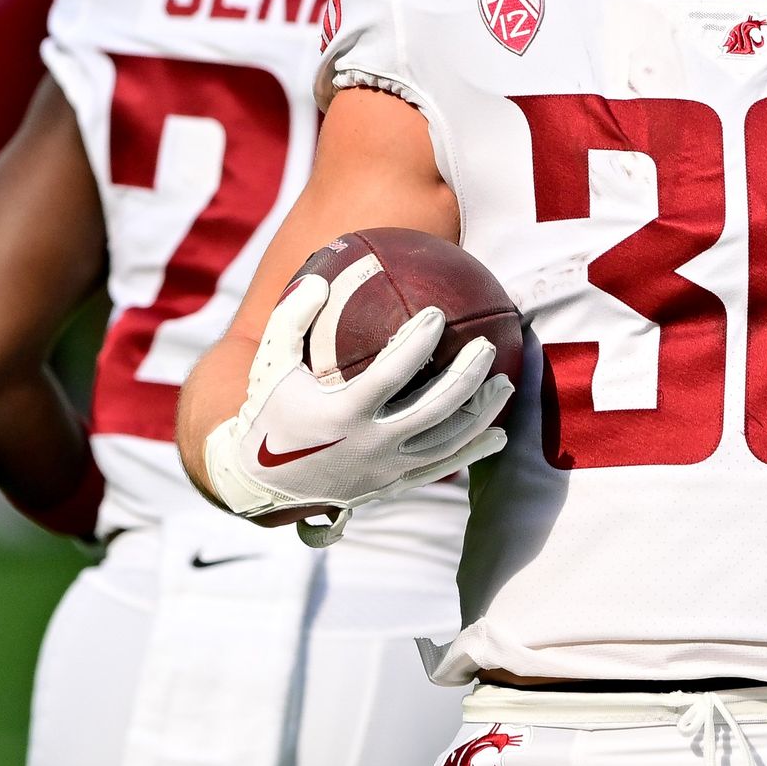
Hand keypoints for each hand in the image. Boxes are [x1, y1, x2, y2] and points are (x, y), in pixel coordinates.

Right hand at [201, 273, 511, 545]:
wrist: (262, 484)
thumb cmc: (270, 414)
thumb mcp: (270, 364)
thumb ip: (292, 320)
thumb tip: (319, 279)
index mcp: (342, 414)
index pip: (391, 375)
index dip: (416, 343)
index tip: (436, 314)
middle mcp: (369, 446)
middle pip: (433, 410)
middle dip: (466, 377)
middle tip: (487, 346)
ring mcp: (385, 470)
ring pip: (447, 443)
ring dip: (481, 414)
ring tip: (505, 384)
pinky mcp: (393, 486)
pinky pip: (443, 468)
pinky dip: (475, 452)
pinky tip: (501, 433)